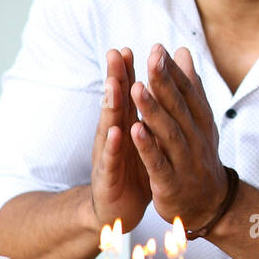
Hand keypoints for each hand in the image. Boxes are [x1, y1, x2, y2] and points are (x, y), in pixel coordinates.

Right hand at [89, 47, 151, 230]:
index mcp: (124, 125)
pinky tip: (117, 132)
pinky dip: (114, 145)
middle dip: (115, 77)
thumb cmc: (132, 170)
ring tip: (115, 84)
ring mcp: (108, 155)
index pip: (125, 94)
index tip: (129, 48)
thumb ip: (144, 114)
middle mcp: (112, 135)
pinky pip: (112, 159)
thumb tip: (151, 85)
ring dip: (112, 105)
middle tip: (116, 53)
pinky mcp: (108, 177)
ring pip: (109, 126)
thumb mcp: (141, 140)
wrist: (118, 211)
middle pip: (114, 103)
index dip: (126, 72)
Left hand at [129, 44, 230, 228]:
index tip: (159, 48)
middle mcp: (196, 139)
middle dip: (164, 83)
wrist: (209, 206)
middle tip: (152, 58)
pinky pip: (158, 163)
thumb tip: (182, 51)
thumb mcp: (199, 120)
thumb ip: (189, 86)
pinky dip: (147, 147)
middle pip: (179, 108)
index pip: (188, 93)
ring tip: (136, 89)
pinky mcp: (171, 183)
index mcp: (201, 123)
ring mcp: (184, 162)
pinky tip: (134, 130)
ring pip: (169, 133)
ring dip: (152, 111)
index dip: (174, 72)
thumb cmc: (199, 156)